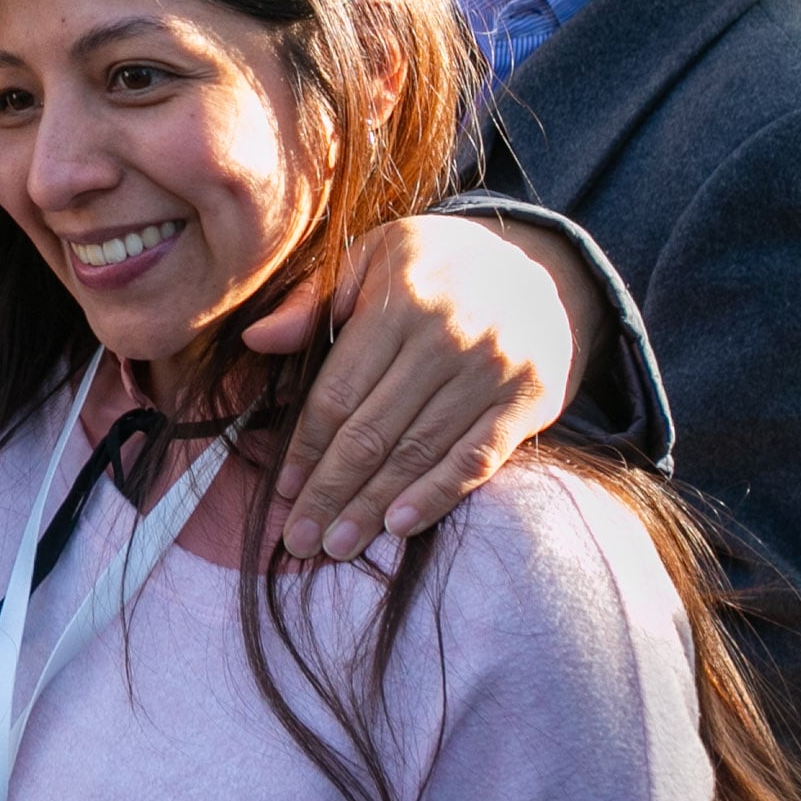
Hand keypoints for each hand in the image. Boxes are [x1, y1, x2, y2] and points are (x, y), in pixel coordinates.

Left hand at [249, 212, 588, 558]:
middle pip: (373, 432)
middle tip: (298, 539)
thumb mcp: (372, 257)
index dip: (305, 446)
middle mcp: (449, 337)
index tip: (281, 489)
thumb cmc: (436, 265)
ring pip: (419, 452)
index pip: (338, 391)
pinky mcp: (530, 400)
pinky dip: (436, 496)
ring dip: (372, 506)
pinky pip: (476, 459)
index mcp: (400, 302)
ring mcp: (494, 372)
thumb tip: (256, 339)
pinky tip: (398, 526)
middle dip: (329, 491)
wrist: (544, 265)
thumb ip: (313, 301)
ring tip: (337, 544)